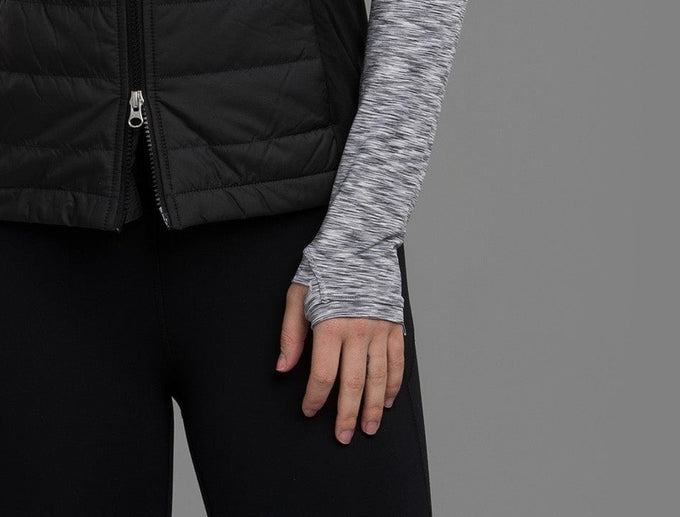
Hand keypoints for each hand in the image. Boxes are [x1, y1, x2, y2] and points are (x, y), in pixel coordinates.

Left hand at [276, 283, 403, 444]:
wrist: (359, 243)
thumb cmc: (325, 267)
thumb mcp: (298, 294)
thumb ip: (290, 333)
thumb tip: (283, 367)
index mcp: (330, 325)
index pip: (322, 375)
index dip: (314, 398)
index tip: (309, 410)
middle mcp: (358, 332)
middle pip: (352, 385)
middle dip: (345, 416)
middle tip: (342, 436)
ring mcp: (380, 331)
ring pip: (378, 380)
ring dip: (373, 408)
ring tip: (367, 428)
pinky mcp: (395, 327)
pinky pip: (397, 363)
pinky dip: (393, 384)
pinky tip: (387, 400)